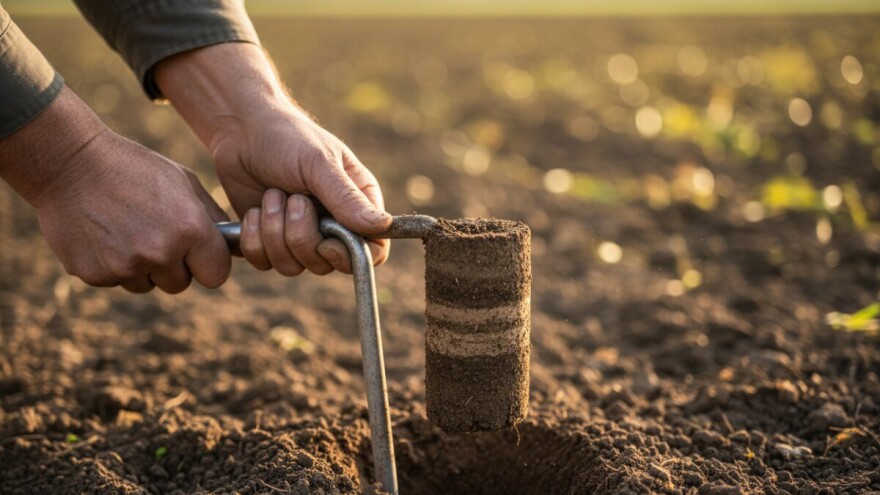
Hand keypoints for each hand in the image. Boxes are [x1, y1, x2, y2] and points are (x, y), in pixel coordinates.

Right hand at [0, 88, 230, 292]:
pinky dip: (112, 264)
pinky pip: (116, 281)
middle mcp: (161, 253)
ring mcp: (126, 267)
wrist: (70, 163)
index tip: (199, 255)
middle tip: (155, 233)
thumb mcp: (184, 182)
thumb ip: (212, 218)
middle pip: (181, 283)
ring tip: (127, 229)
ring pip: (147, 284)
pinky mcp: (96, 275)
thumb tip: (233, 246)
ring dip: (142, 267)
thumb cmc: (135, 168)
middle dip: (173, 266)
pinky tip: (105, 234)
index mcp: (190, 230)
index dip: (208, 264)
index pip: (216, 275)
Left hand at [155, 42, 390, 274]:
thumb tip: (382, 226)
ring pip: (293, 266)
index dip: (351, 257)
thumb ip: (347, 197)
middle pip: (327, 264)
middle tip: (292, 199)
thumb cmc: (288, 138)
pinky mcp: (269, 241)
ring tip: (270, 196)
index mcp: (357, 205)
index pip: (372, 251)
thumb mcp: (319, 163)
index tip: (327, 244)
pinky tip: (254, 210)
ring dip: (274, 232)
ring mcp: (300, 236)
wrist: (241, 130)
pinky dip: (253, 238)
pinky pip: (264, 262)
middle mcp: (332, 225)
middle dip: (301, 236)